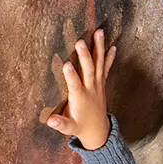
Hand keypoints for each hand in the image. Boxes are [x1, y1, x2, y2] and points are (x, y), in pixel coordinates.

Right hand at [43, 28, 115, 149]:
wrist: (98, 131)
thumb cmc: (80, 127)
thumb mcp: (69, 127)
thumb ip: (60, 123)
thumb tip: (50, 121)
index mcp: (80, 98)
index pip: (75, 85)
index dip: (70, 75)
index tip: (66, 64)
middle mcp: (90, 89)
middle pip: (88, 70)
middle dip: (84, 56)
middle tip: (80, 42)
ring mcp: (98, 85)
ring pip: (99, 64)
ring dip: (99, 48)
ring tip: (99, 32)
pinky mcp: (102, 84)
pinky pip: (105, 68)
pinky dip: (109, 57)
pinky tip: (112, 46)